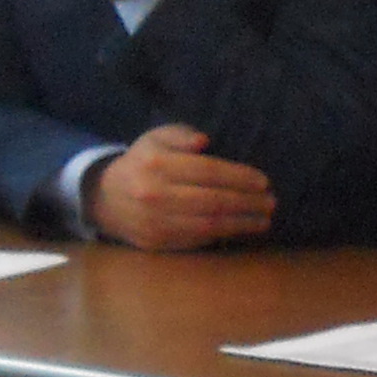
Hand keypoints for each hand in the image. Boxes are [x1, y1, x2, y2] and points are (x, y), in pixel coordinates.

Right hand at [89, 124, 276, 251]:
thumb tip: (204, 141)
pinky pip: (196, 239)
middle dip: (247, 203)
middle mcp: (154, 195)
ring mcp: (154, 222)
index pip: (208, 172)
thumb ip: (181, 134)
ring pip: (207, 225)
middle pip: (212, 201)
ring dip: (241, 224)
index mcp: (157, 165)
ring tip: (264, 220)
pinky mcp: (156, 242)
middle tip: (271, 202)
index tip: (264, 182)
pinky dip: (222, 235)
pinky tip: (240, 228)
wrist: (105, 197)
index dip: (240, 178)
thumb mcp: (157, 137)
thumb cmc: (143, 162)